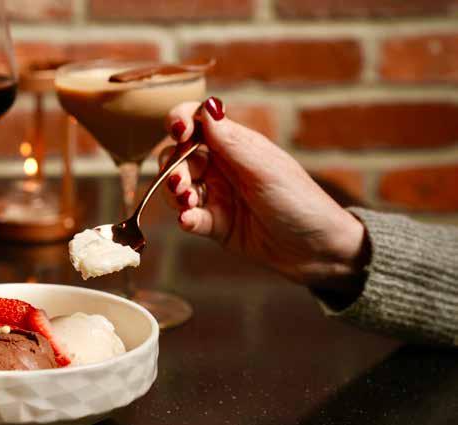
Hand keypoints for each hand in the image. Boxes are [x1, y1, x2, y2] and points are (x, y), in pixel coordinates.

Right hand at [160, 97, 368, 292]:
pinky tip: (189, 221)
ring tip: (186, 202)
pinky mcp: (215, 226)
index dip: (181, 121)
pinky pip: (190, 218)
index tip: (176, 131)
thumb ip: (231, 142)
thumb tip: (207, 106)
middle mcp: (222, 168)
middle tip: (180, 182)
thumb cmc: (300, 201)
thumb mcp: (265, 169)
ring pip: (179, 187)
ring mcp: (217, 197)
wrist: (318, 250)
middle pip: (181, 156)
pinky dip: (185, 218)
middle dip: (174, 166)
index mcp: (236, 146)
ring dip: (175, 193)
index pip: (199, 123)